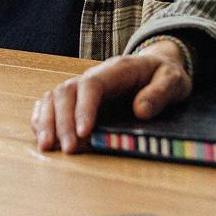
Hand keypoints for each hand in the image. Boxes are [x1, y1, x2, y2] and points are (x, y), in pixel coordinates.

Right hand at [32, 40, 190, 152]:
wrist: (157, 66)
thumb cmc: (164, 75)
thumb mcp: (173, 80)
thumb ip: (160, 93)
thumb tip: (141, 111)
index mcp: (116, 70)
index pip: (92, 85)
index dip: (84, 108)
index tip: (84, 132)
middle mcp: (93, 76)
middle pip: (66, 92)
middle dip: (63, 121)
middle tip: (69, 149)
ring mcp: (82, 87)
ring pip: (54, 97)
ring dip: (47, 121)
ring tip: (47, 147)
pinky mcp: (78, 99)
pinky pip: (52, 104)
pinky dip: (43, 119)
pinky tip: (42, 136)